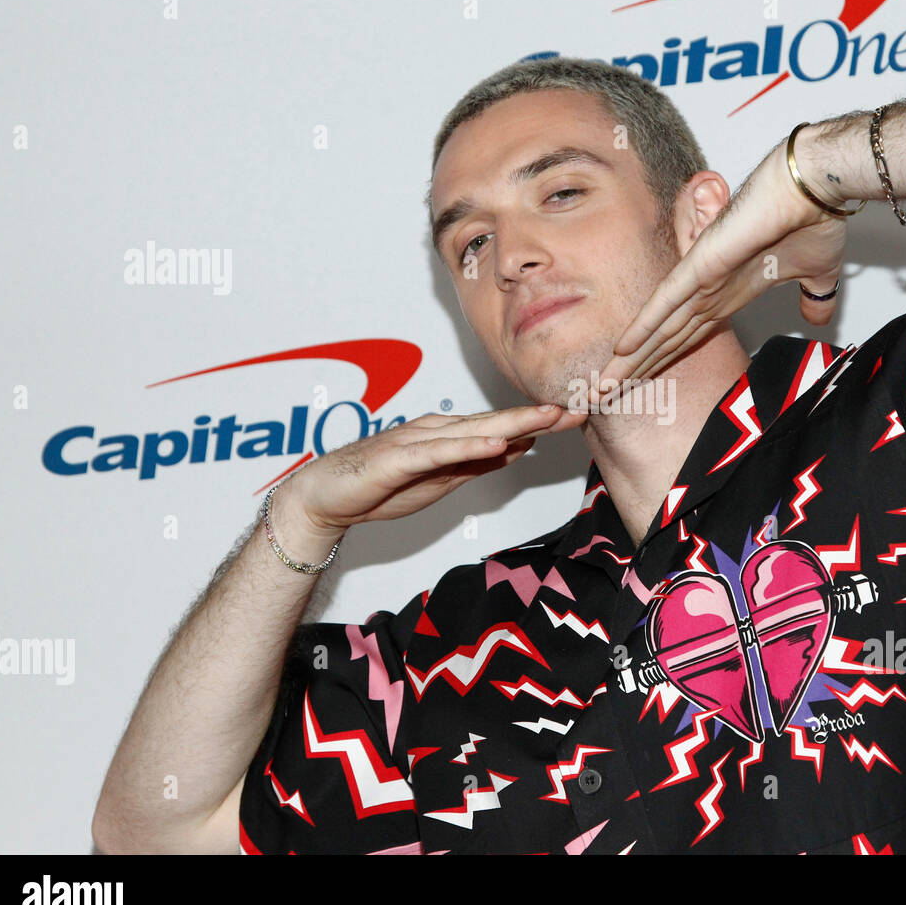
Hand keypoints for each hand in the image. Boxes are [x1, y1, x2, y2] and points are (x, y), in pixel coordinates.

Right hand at [271, 404, 586, 550]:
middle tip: (580, 405)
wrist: (325, 498)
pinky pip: (440, 452)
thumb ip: (476, 463)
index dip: (540, 421)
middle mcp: (436, 429)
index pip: (502, 426)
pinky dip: (470, 447)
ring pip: (474, 429)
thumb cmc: (380, 488)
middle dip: (539, 415)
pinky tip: (497, 444)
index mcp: (447, 435)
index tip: (577, 414)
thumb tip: (517, 449)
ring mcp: (418, 441)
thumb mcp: (441, 480)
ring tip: (549, 417)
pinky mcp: (399, 458)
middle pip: (496, 421)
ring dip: (514, 423)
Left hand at [589, 133, 850, 404]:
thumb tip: (818, 318)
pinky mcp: (702, 266)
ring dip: (628, 363)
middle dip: (631, 372)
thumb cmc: (813, 219)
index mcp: (727, 293)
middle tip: (597, 398)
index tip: (635, 385)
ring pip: (656, 330)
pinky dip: (644, 328)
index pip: (683, 336)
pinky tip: (621, 351)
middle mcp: (709, 290)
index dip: (658, 363)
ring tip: (597, 392)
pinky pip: (667, 302)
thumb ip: (811, 297)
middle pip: (661, 340)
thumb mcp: (816, 273)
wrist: (816, 187)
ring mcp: (702, 279)